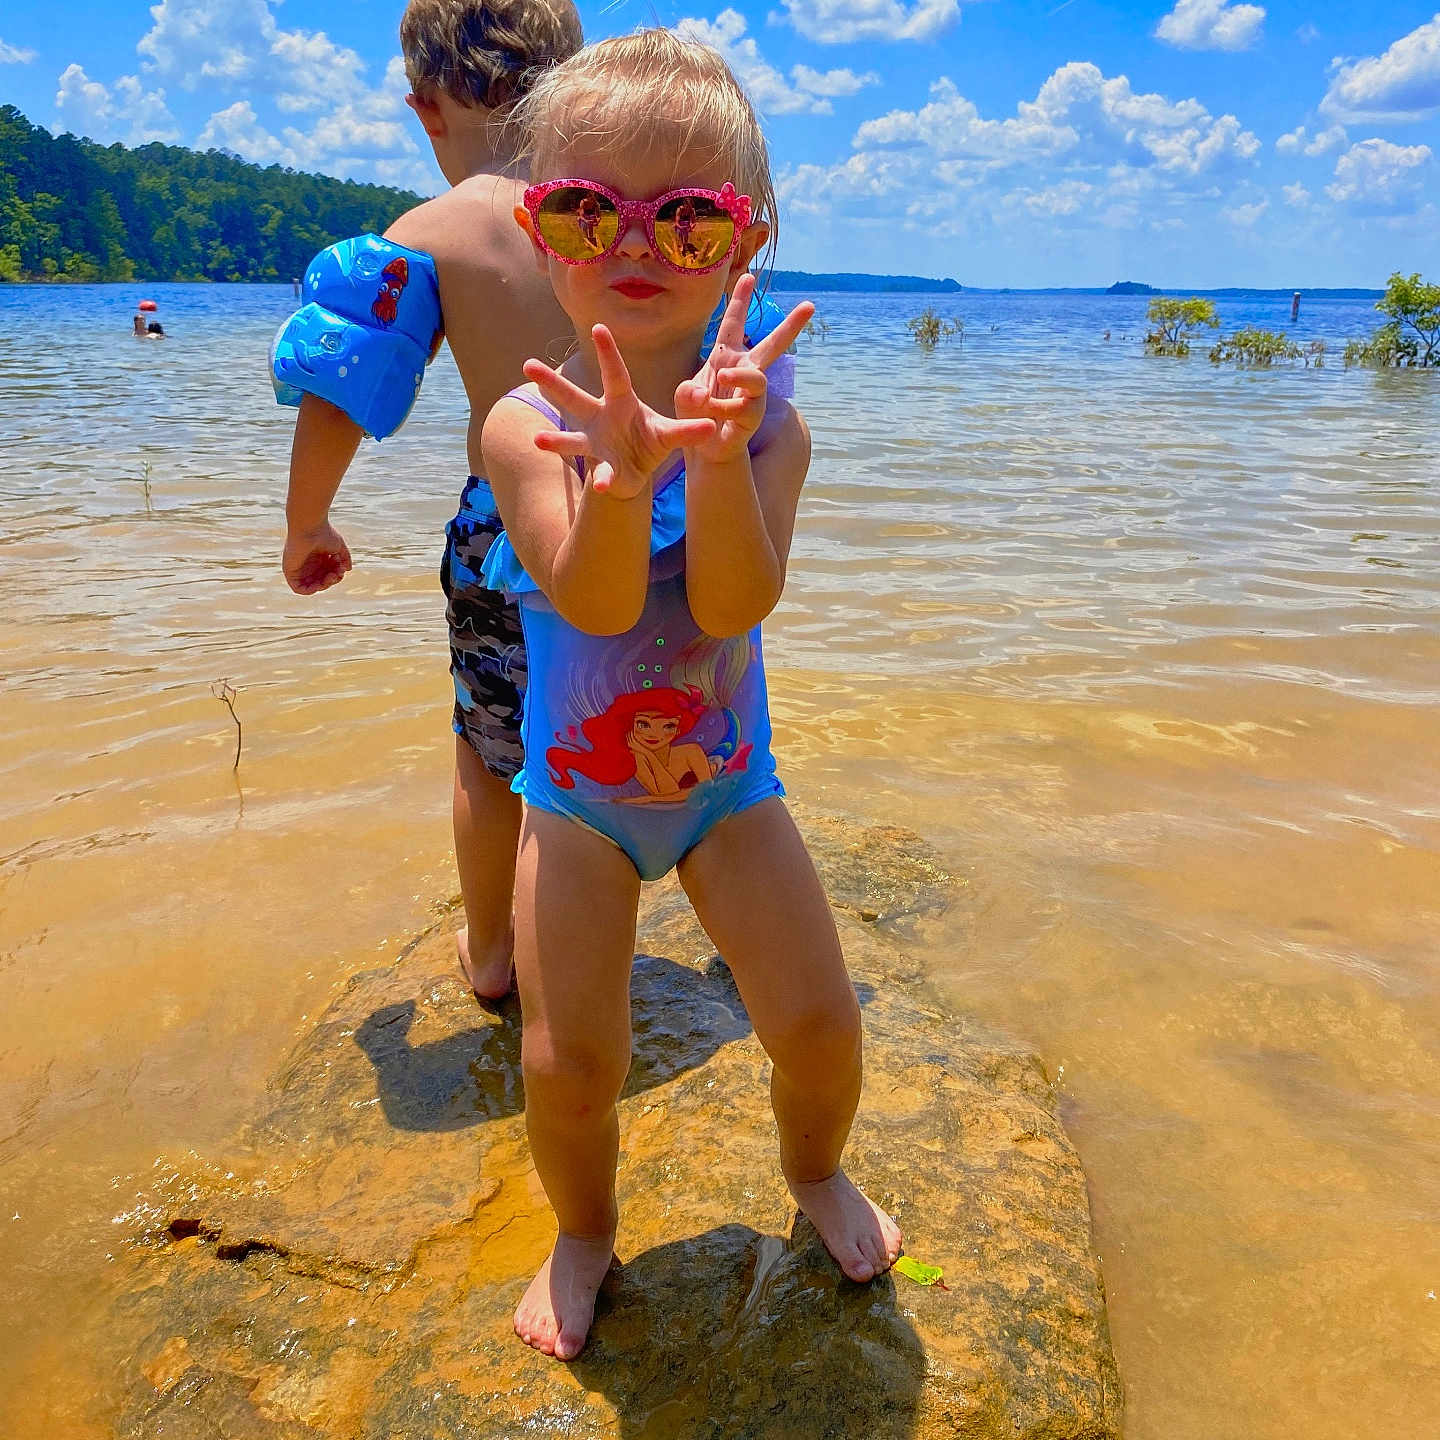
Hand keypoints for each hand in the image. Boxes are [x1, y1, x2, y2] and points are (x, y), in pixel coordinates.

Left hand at [283, 521, 351, 594]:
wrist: (309, 526)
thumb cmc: (324, 532)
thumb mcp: (338, 547)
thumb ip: (344, 558)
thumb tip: (347, 570)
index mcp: (316, 558)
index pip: (327, 574)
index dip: (336, 575)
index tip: (341, 568)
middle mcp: (307, 564)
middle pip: (320, 581)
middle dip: (331, 580)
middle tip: (336, 573)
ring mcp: (298, 568)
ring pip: (311, 586)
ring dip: (323, 586)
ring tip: (330, 576)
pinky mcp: (290, 571)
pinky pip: (298, 588)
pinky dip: (309, 590)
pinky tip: (318, 585)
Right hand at [522, 325, 716, 499]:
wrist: (639, 472)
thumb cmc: (650, 441)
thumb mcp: (670, 433)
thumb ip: (687, 430)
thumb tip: (712, 427)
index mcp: (621, 401)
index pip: (614, 373)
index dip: (607, 352)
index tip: (598, 327)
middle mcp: (601, 418)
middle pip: (574, 398)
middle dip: (552, 383)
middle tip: (527, 364)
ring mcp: (596, 444)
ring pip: (572, 439)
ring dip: (556, 440)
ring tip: (538, 440)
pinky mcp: (603, 468)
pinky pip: (602, 474)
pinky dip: (605, 480)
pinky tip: (602, 486)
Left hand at [675, 272, 812, 462]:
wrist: (703, 446)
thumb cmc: (696, 414)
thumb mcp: (684, 395)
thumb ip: (686, 391)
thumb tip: (702, 395)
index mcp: (725, 356)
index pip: (733, 323)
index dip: (740, 300)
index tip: (749, 275)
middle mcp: (744, 370)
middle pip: (771, 345)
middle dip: (790, 326)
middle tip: (810, 306)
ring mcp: (752, 394)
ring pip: (758, 378)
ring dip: (738, 377)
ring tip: (721, 379)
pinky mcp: (753, 416)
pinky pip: (744, 408)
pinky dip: (724, 410)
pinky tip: (714, 415)